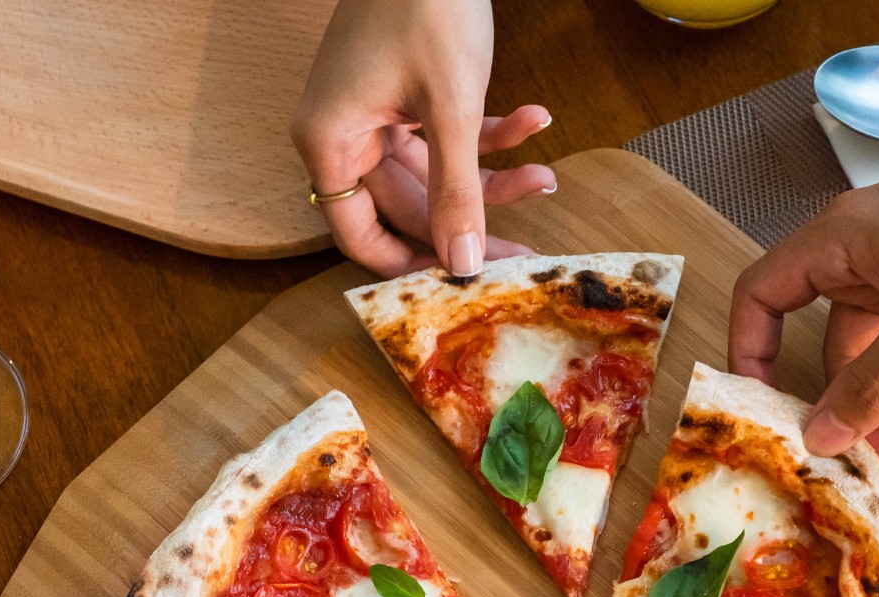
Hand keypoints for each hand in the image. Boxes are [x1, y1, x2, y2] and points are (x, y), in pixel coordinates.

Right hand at [292, 0, 555, 276]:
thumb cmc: (424, 1)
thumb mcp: (450, 107)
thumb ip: (458, 191)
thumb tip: (464, 264)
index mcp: (330, 141)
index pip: (357, 236)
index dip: (408, 266)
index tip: (460, 285)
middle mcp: (345, 135)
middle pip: (409, 211)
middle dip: (473, 224)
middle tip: (527, 252)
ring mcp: (376, 116)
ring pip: (438, 177)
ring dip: (495, 176)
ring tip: (548, 176)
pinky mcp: (406, 97)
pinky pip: (447, 137)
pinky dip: (492, 134)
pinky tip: (535, 120)